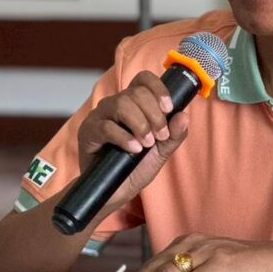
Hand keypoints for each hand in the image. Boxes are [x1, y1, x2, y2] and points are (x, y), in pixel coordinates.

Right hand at [72, 71, 189, 210]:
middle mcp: (115, 104)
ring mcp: (100, 116)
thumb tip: (184, 115)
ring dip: (140, 124)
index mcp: (133, 103)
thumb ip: (173, 134)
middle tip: (160, 136)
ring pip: (121, 104)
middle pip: (135, 92)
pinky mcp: (88, 132)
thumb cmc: (135, 168)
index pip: (144, 79)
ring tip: (147, 143)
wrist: (115, 193)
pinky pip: (106, 126)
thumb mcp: (161, 152)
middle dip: (154, 114)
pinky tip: (134, 149)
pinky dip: (124, 137)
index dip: (158, 89)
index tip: (169, 108)